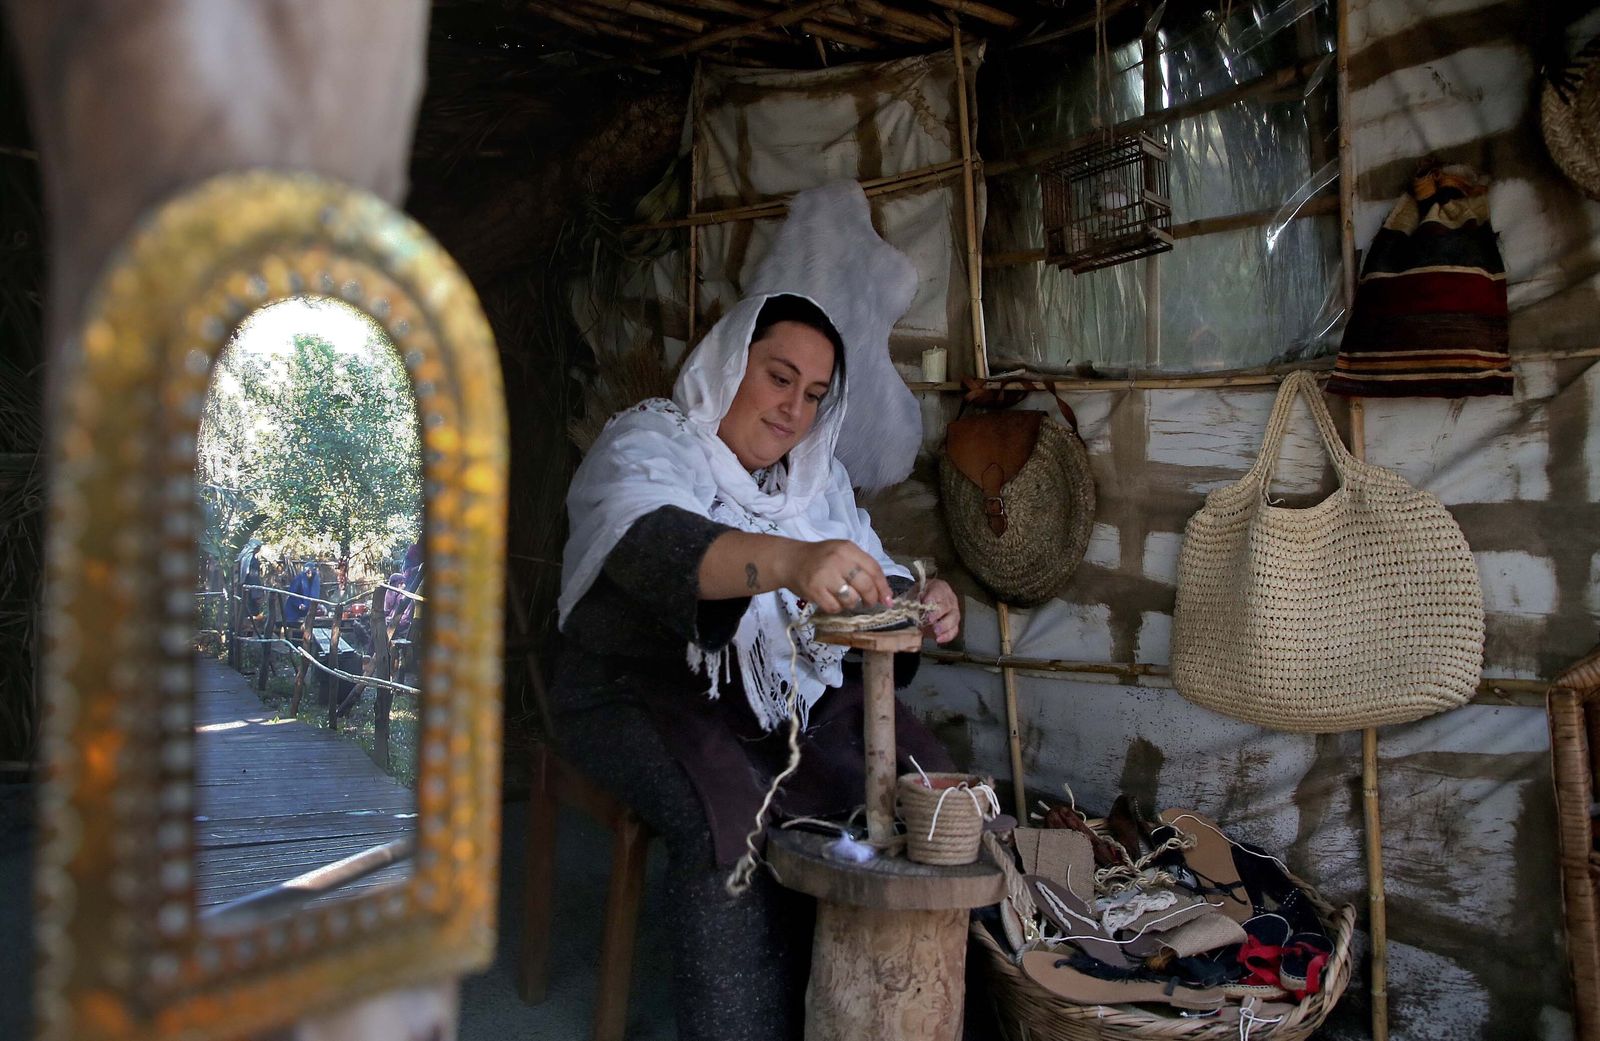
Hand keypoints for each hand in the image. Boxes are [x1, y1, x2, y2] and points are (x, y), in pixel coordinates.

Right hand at [778, 539, 892, 613]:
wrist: (790, 561)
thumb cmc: (820, 558)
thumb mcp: (842, 553)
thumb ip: (862, 568)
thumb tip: (884, 594)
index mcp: (847, 549)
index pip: (874, 569)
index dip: (883, 587)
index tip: (888, 600)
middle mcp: (837, 560)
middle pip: (865, 585)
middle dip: (871, 599)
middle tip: (869, 603)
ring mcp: (825, 576)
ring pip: (851, 599)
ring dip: (852, 603)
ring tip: (845, 598)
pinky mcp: (814, 590)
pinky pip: (835, 607)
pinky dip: (836, 607)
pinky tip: (832, 600)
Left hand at [918, 578, 959, 643]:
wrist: (924, 600)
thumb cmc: (920, 596)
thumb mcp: (915, 593)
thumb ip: (914, 598)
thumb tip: (911, 606)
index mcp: (939, 588)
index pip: (938, 591)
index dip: (932, 598)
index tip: (925, 604)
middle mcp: (949, 599)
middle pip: (947, 606)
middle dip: (938, 614)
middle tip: (930, 620)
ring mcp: (953, 611)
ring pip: (954, 618)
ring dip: (944, 626)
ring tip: (936, 632)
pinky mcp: (953, 623)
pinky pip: (954, 630)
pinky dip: (947, 636)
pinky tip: (939, 639)